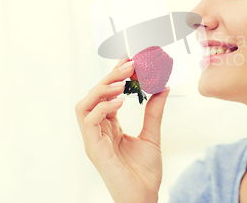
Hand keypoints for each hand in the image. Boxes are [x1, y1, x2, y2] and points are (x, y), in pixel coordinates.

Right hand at [75, 56, 169, 202]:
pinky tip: (120, 101)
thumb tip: (162, 86)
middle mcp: (98, 130)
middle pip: (95, 95)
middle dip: (111, 76)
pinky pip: (89, 121)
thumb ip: (154, 111)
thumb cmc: (144, 172)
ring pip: (84, 104)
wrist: (143, 197)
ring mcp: (94, 140)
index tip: (130, 58)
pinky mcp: (94, 149)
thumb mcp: (152, 135)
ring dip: (103, 88)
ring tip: (124, 80)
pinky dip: (103, 107)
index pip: (107, 94)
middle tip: (131, 63)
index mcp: (109, 126)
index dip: (115, 75)